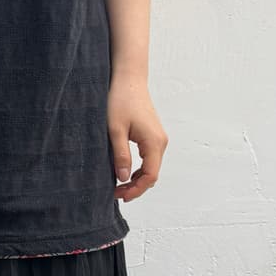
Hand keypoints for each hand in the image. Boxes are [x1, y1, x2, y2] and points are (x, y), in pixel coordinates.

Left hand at [107, 73, 167, 201]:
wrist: (128, 79)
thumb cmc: (120, 100)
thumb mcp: (115, 130)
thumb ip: (120, 155)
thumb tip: (122, 178)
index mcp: (154, 142)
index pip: (150, 176)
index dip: (136, 190)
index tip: (120, 196)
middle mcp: (161, 142)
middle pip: (152, 174)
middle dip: (135, 187)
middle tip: (115, 193)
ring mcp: (158, 138)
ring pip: (151, 167)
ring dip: (137, 179)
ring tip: (118, 185)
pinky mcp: (153, 135)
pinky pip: (149, 158)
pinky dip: (139, 169)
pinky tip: (124, 172)